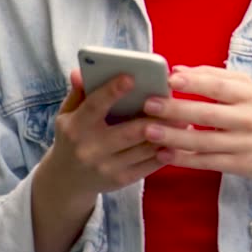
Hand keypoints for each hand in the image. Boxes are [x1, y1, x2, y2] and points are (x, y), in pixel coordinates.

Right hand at [35, 69, 184, 208]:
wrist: (67, 180)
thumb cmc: (72, 137)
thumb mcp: (67, 114)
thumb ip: (79, 92)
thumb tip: (80, 71)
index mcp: (76, 127)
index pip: (95, 106)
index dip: (113, 91)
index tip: (131, 76)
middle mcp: (90, 149)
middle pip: (130, 130)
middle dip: (155, 116)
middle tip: (174, 101)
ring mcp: (107, 167)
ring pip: (145, 148)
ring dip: (167, 133)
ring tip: (184, 118)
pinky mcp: (121, 180)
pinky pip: (149, 165)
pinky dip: (166, 152)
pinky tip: (178, 139)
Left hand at [140, 66, 251, 185]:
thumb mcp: (248, 89)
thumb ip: (214, 77)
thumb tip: (179, 70)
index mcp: (249, 95)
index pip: (219, 86)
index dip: (194, 82)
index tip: (170, 79)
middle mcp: (247, 118)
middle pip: (208, 114)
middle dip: (176, 109)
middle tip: (149, 105)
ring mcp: (243, 144)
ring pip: (203, 141)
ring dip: (174, 137)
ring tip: (149, 131)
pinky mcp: (238, 165)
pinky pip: (207, 162)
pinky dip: (184, 159)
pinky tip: (164, 154)